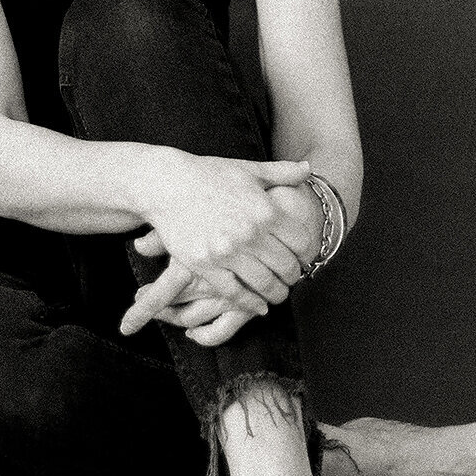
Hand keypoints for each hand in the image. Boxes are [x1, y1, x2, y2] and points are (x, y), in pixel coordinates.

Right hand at [124, 153, 311, 335]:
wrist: (166, 184)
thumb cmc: (208, 174)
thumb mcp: (248, 169)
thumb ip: (281, 172)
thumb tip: (308, 168)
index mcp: (266, 210)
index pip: (301, 243)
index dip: (305, 253)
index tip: (302, 258)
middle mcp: (250, 233)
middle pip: (287, 267)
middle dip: (293, 276)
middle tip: (291, 278)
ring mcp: (227, 252)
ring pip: (264, 285)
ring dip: (276, 294)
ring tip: (277, 294)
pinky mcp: (206, 266)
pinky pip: (235, 293)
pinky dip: (250, 304)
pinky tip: (258, 306)